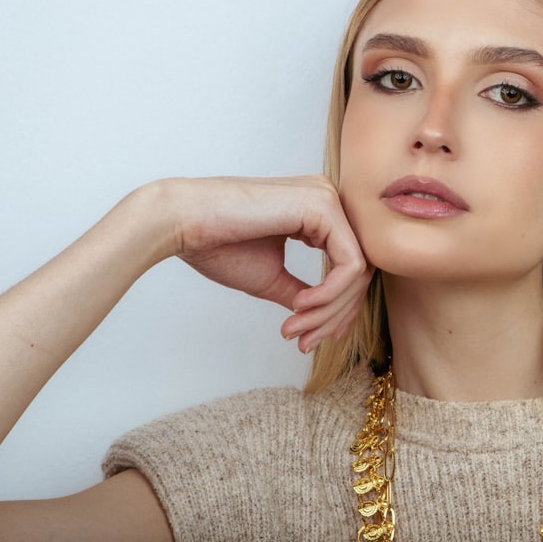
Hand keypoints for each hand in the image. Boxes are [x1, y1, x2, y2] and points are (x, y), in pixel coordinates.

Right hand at [166, 175, 371, 352]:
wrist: (182, 223)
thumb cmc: (218, 244)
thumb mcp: (272, 277)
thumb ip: (305, 294)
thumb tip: (328, 321)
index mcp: (319, 212)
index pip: (350, 265)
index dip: (338, 308)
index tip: (313, 338)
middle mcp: (329, 200)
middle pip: (360, 269)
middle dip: (336, 314)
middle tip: (306, 342)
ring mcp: (329, 199)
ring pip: (358, 270)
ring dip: (330, 310)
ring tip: (297, 329)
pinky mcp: (323, 206)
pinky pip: (349, 264)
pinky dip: (329, 294)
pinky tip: (299, 306)